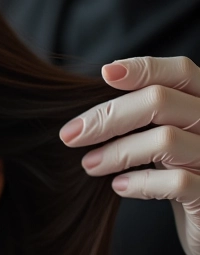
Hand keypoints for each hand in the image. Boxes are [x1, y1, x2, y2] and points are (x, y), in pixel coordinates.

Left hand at [59, 56, 199, 254]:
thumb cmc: (183, 176)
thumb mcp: (166, 140)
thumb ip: (145, 119)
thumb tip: (89, 110)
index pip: (179, 71)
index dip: (142, 68)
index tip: (104, 75)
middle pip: (160, 101)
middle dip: (107, 116)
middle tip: (71, 136)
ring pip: (164, 139)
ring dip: (116, 151)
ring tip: (89, 165)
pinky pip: (176, 182)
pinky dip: (139, 182)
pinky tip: (119, 186)